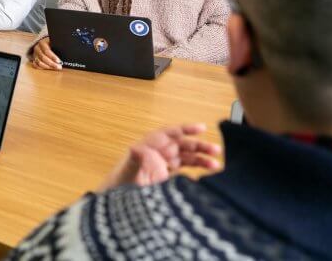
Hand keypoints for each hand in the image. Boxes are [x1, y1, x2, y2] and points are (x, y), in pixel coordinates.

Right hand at [32, 37, 61, 69]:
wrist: (45, 43)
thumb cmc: (52, 43)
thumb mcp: (55, 42)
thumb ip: (58, 46)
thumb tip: (66, 51)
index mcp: (42, 43)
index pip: (47, 51)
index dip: (53, 57)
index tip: (59, 61)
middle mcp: (37, 48)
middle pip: (43, 58)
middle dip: (52, 63)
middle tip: (59, 67)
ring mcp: (35, 54)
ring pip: (39, 62)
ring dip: (48, 67)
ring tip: (55, 68)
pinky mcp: (34, 59)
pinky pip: (36, 65)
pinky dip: (42, 68)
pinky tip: (48, 68)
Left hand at [97, 123, 221, 191]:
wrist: (115, 202)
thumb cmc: (118, 184)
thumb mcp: (126, 172)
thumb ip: (135, 160)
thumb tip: (138, 148)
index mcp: (148, 147)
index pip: (169, 134)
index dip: (185, 129)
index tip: (201, 128)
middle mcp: (157, 153)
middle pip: (182, 145)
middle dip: (199, 146)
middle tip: (215, 150)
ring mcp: (162, 164)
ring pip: (186, 157)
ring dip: (201, 159)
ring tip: (216, 165)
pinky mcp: (165, 177)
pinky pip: (184, 169)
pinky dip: (196, 171)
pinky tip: (207, 175)